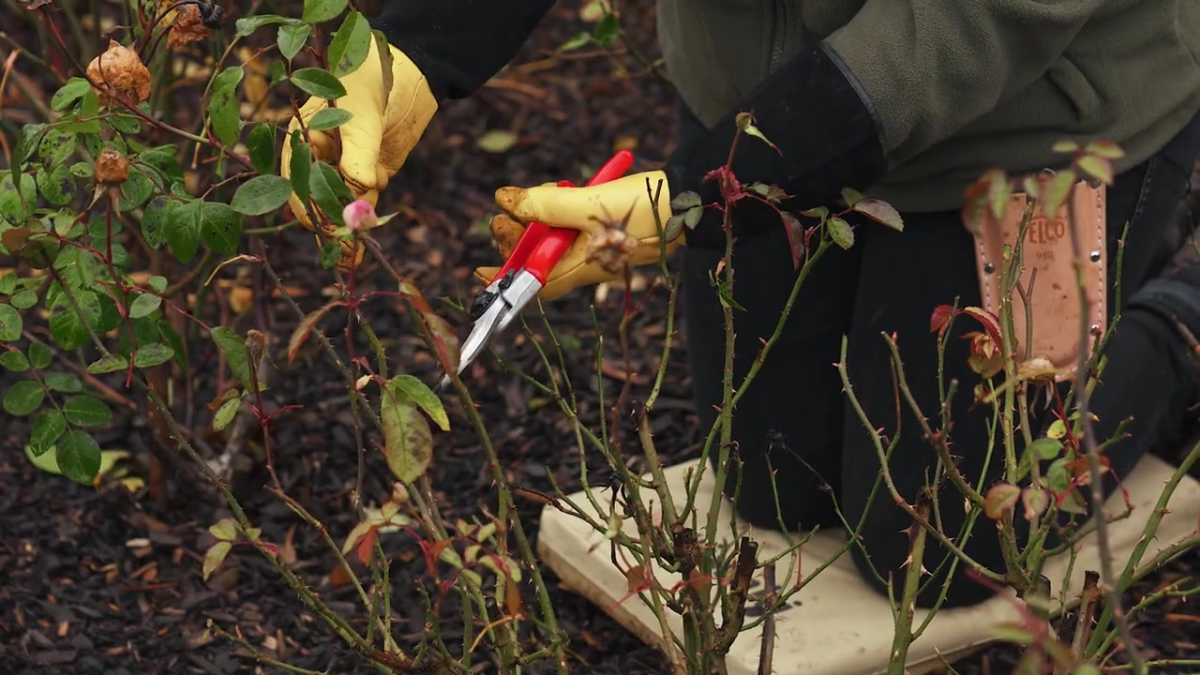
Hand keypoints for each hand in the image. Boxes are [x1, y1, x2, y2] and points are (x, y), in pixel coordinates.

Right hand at [280, 37, 437, 269]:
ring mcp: (345, 168)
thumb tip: (360, 188)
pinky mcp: (371, 174)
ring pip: (342, 206)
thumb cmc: (369, 79)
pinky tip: (360, 249)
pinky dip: (366, 222)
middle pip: (318, 199)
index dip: (307, 204)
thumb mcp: (361, 115)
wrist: (406, 69)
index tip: (322, 225)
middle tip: (341, 252)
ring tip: (351, 261)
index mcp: (303, 138)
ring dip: (347, 232)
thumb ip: (359, 152)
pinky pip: (366, 202)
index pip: (297, 179)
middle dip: (328, 226)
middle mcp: (320, 158)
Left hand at [473, 171, 683, 299]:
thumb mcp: (591, 204)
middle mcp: (587, 262)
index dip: (504, 279)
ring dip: (541, 220)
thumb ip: (546, 205)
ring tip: (542, 197)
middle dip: (519, 237)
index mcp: (581, 265)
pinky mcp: (608, 234)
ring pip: (554, 241)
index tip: (478, 272)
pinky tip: (565, 196)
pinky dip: (562, 215)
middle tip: (509, 211)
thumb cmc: (647, 207)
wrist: (693, 200)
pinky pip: (573, 230)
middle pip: (539, 258)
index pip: (532, 281)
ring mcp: (598, 248)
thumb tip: (505, 201)